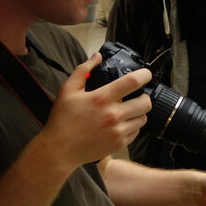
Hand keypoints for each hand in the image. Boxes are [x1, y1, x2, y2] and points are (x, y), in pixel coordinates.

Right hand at [40, 53, 151, 168]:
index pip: (132, 82)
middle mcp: (113, 115)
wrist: (60, 149)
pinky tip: (121, 124)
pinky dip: (132, 126)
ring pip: (143, 118)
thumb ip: (83, 70)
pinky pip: (136, 132)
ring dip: (138, 112)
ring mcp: (118, 131)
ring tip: (127, 111)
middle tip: (136, 96)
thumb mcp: (68, 90)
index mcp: (101, 99)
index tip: (146, 75)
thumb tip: (97, 56)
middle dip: (144, 97)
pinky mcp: (119, 144)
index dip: (144, 75)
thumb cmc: (63, 119)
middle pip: (145, 102)